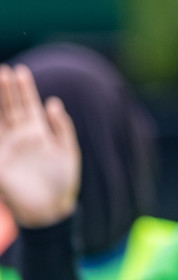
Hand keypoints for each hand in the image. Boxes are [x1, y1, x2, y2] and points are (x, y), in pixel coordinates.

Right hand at [0, 65, 79, 227]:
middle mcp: (21, 136)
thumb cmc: (63, 182)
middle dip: (7, 89)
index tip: (20, 71)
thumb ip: (62, 128)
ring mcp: (8, 146)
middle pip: (12, 108)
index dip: (25, 89)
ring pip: (0, 118)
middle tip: (3, 69)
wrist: (50, 209)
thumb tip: (54, 102)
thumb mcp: (69, 152)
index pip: (30, 106)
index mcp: (39, 133)